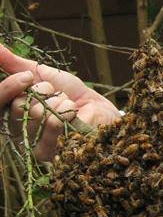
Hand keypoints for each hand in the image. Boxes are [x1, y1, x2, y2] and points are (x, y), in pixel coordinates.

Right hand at [0, 44, 120, 161]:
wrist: (98, 107)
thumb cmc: (69, 91)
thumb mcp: (40, 73)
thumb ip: (15, 63)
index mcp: (13, 111)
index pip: (0, 99)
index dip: (11, 86)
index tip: (28, 76)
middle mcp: (19, 130)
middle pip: (18, 106)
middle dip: (43, 92)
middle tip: (56, 94)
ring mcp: (34, 143)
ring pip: (37, 114)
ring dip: (58, 102)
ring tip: (67, 105)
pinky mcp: (52, 152)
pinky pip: (54, 124)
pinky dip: (67, 112)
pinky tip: (74, 115)